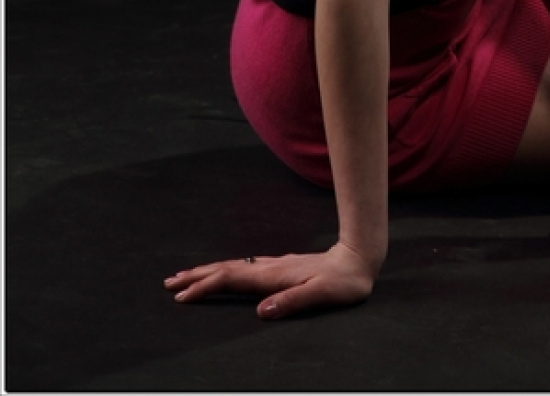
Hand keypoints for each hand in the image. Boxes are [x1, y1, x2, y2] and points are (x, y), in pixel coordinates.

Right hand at [163, 241, 377, 318]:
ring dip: (207, 271)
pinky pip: (243, 268)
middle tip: (169, 283)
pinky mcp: (279, 267)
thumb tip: (261, 311)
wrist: (357, 259)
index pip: (231, 280)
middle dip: (196, 276)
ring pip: (232, 267)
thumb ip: (292, 302)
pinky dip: (225, 271)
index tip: (183, 296)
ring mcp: (273, 266)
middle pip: (225, 269)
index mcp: (273, 276)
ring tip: (186, 276)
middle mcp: (269, 268)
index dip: (206, 287)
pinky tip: (223, 273)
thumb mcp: (321, 294)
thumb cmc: (342, 282)